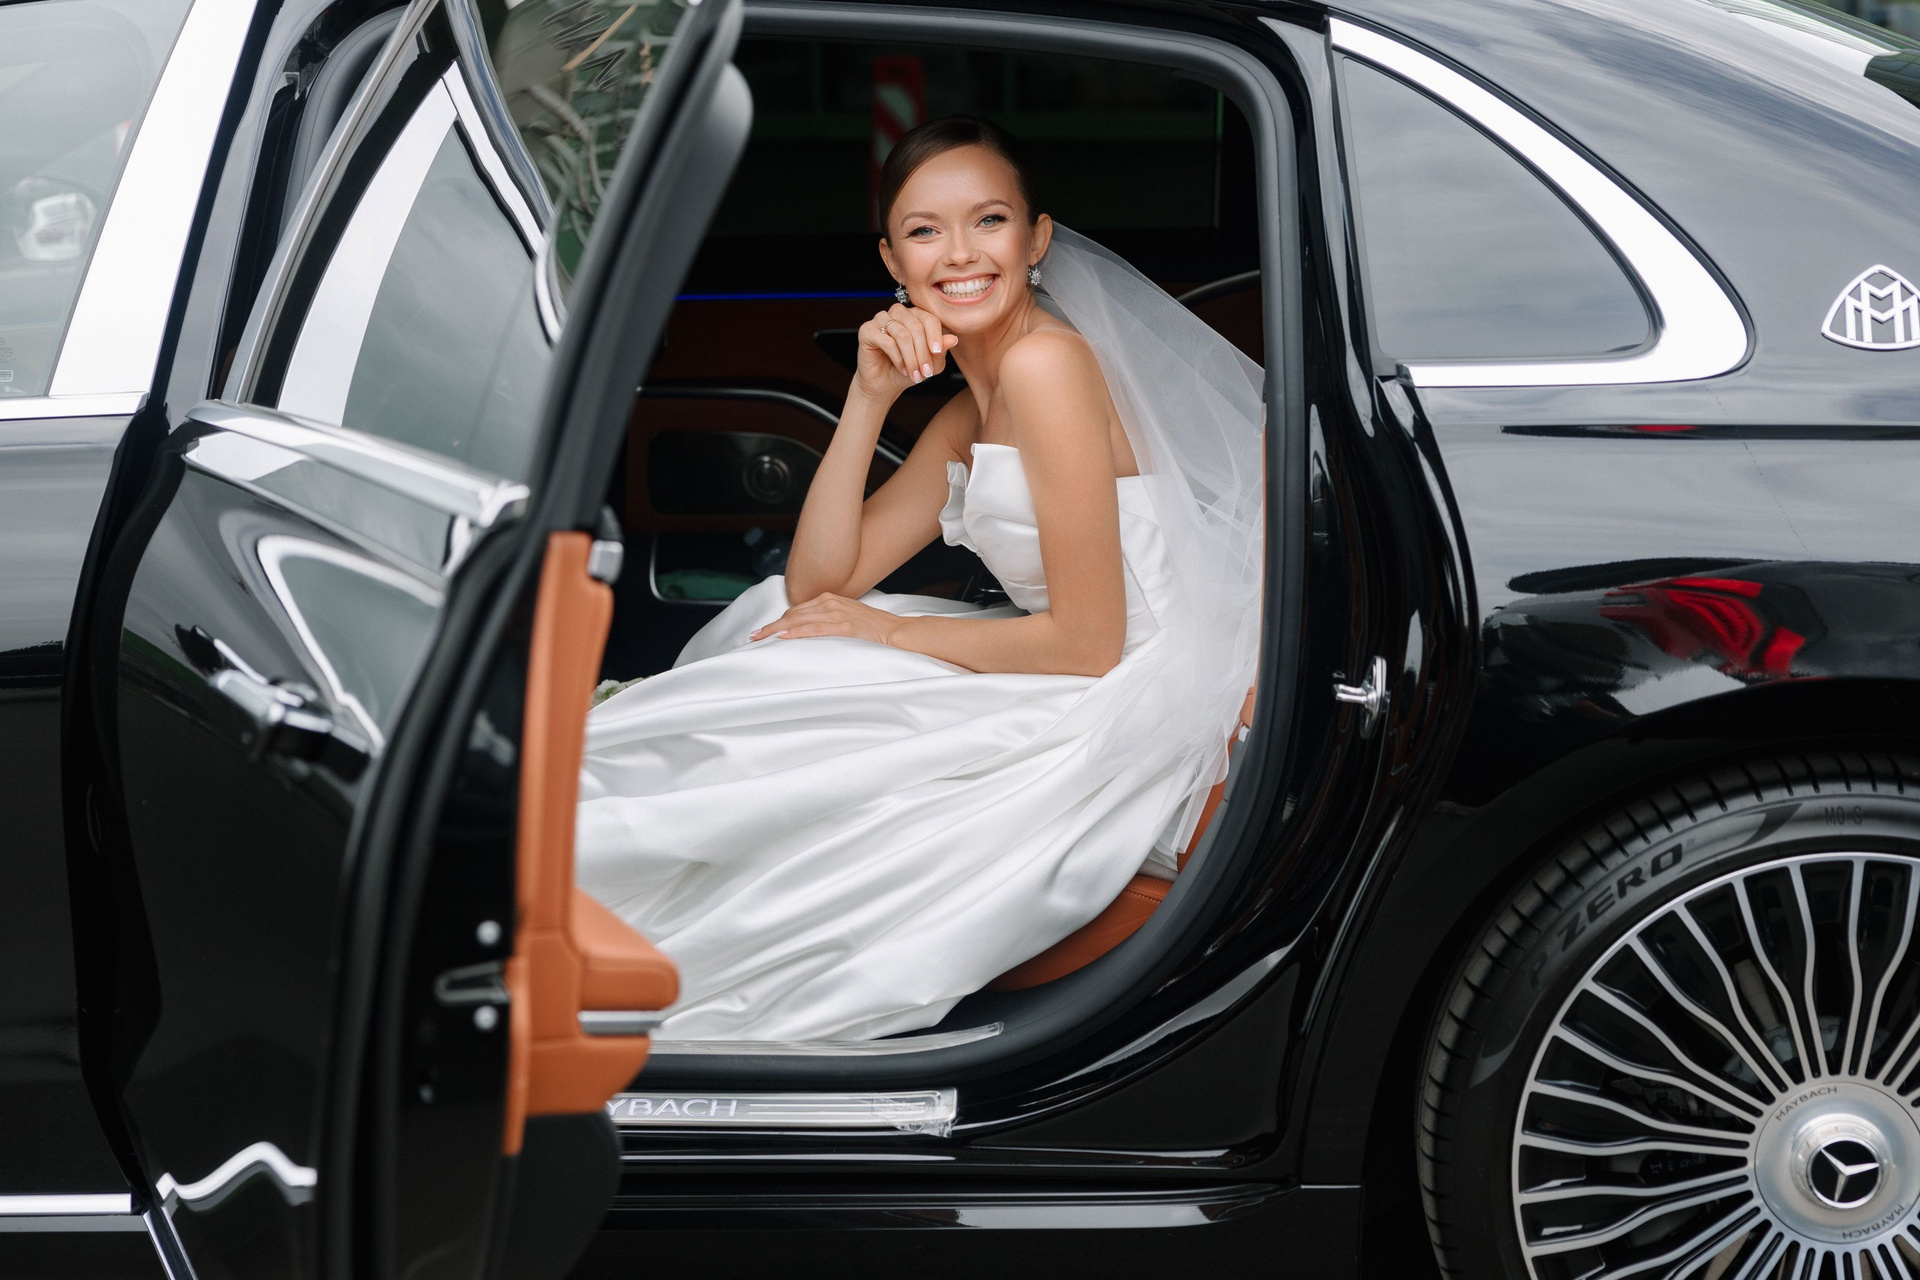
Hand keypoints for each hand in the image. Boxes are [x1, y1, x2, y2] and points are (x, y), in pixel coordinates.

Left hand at [750, 593, 900, 645]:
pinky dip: (797, 632)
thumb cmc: (872, 627)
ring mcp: (837, 613)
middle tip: (754, 636)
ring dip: (777, 629)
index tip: (764, 630)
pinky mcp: (844, 626)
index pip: (796, 610)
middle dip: (771, 625)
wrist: (895, 630)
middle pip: (792, 614)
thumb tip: (807, 628)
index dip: (777, 620)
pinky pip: (814, 629)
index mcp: (829, 598)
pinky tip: (783, 637)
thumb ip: (827, 619)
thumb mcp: (846, 617)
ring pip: (799, 620)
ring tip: (761, 638)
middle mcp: (830, 602)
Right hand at [854, 302, 956, 399]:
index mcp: (915, 315)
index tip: (938, 353)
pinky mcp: (867, 329)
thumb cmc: (908, 369)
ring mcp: (881, 319)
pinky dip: (898, 358)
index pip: (929, 318)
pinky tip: (902, 368)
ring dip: (911, 358)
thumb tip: (953, 338)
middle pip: (916, 326)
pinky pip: (887, 341)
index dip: (935, 336)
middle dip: (923, 353)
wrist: (885, 383)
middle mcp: (898, 313)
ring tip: (914, 373)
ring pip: (902, 334)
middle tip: (926, 372)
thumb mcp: (930, 362)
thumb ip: (941, 349)